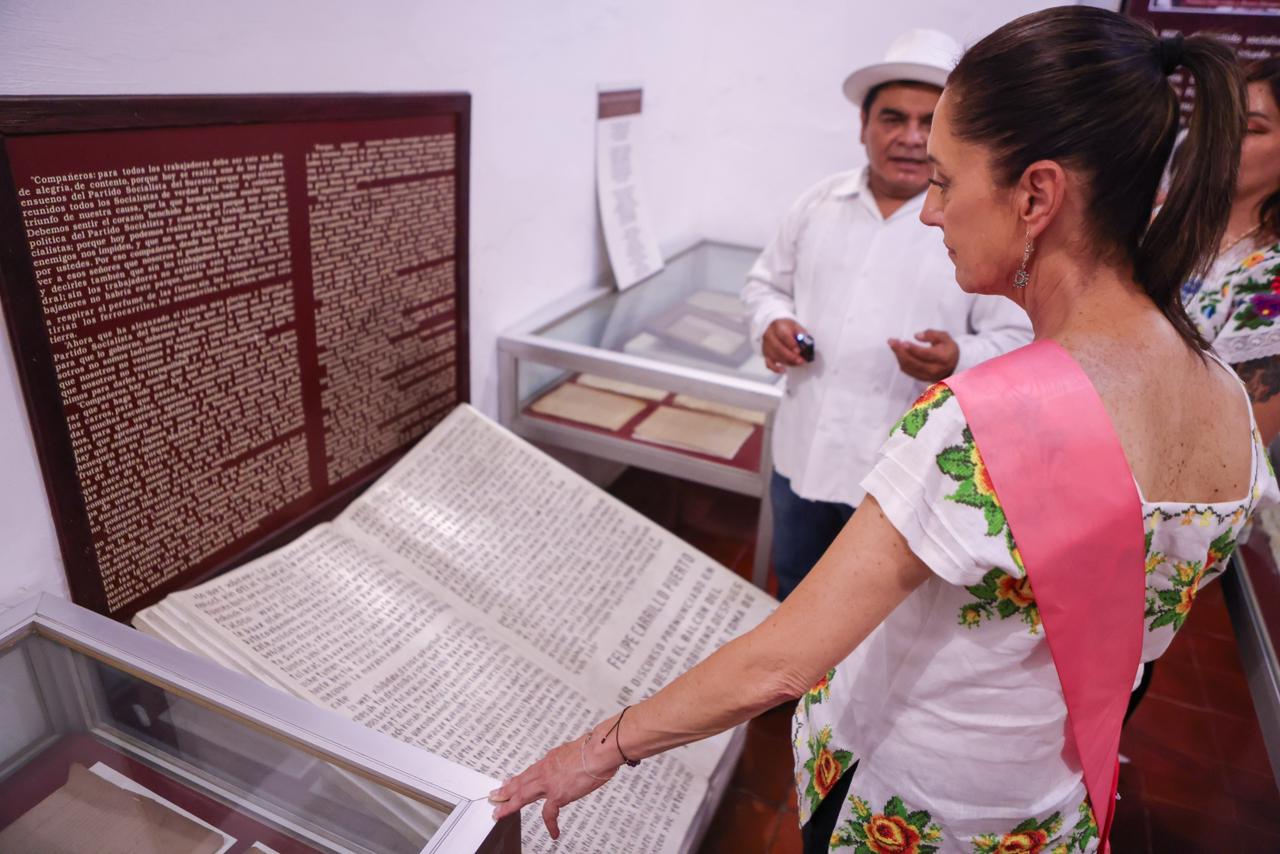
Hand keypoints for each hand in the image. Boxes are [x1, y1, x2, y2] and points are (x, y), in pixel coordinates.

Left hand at [489, 735, 615, 839]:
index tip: (507, 782)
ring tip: (500, 813)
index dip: (516, 779)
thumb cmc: (593, 749)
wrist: (598, 751)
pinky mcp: (558, 795)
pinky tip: (552, 832)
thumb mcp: (574, 750)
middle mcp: (545, 770)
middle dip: (505, 791)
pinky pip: (549, 813)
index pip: (528, 772)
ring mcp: (549, 783)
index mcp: (550, 760)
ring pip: (523, 795)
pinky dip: (551, 824)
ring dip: (510, 805)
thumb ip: (568, 760)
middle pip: (520, 783)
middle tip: (494, 796)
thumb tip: (571, 763)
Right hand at [763, 318, 809, 372]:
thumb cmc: (785, 327)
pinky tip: (783, 370)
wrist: (773, 327)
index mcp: (778, 326)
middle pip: (779, 348)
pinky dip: (775, 368)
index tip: (799, 351)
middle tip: (801, 361)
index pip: (784, 336)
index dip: (792, 344)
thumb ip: (801, 333)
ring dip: (787, 362)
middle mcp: (769, 335)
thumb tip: (805, 342)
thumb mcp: (795, 325)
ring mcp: (766, 345)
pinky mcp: (765, 354)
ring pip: (775, 356)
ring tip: (797, 363)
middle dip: (791, 356)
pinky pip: (768, 363)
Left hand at [888, 329, 959, 381]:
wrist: (953, 365)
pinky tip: (898, 351)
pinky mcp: (920, 378)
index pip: (925, 355)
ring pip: (908, 367)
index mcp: (943, 358)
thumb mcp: (944, 337)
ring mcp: (927, 376)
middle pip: (913, 362)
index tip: (903, 342)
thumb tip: (917, 336)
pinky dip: (900, 360)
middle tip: (892, 341)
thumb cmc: (947, 348)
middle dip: (900, 352)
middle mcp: (935, 370)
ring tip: (893, 344)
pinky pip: (907, 370)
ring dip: (898, 355)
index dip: (913, 349)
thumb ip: (932, 334)